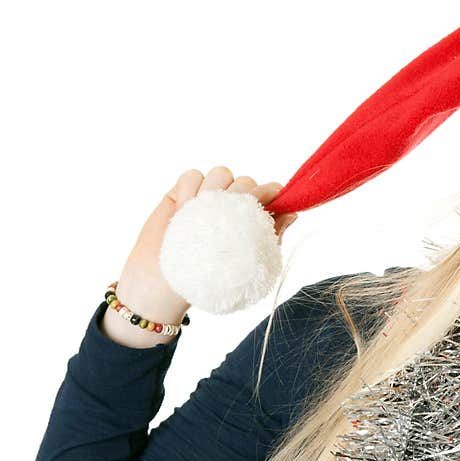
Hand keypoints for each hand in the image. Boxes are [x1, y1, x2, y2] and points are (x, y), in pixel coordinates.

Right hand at [114, 166, 296, 322]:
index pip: (267, 193)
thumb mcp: (247, 263)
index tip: (267, 200)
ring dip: (213, 190)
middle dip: (239, 194)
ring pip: (219, 173)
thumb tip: (295, 213)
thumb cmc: (209, 281)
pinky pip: (191, 175)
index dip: (269, 193)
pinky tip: (184, 209)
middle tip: (225, 218)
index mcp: (251, 219)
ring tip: (201, 217)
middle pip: (244, 181)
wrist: (164, 287)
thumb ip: (271, 235)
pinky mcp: (181, 194)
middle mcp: (231, 205)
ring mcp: (205, 197)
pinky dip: (189, 187)